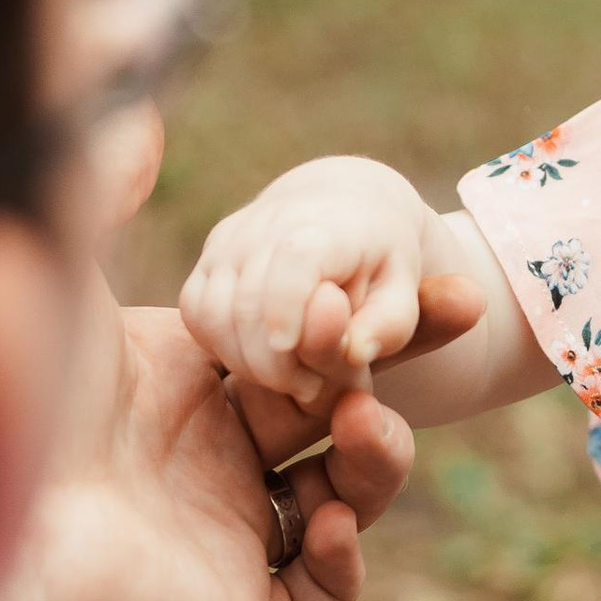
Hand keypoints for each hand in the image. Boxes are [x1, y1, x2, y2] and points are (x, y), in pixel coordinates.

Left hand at [11, 111, 411, 600]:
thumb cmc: (11, 385)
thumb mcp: (63, 263)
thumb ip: (105, 185)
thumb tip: (139, 106)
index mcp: (182, 386)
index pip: (301, 350)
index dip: (363, 321)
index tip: (434, 285)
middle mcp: (207, 464)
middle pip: (337, 419)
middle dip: (393, 380)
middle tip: (445, 331)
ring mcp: (220, 542)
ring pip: (344, 502)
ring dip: (376, 461)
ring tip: (363, 424)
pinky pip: (318, 597)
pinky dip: (341, 559)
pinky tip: (323, 516)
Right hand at [182, 156, 487, 411]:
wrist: (343, 212)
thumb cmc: (379, 265)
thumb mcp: (403, 296)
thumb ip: (388, 326)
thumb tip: (355, 353)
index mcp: (326, 226)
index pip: (293, 261)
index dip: (285, 308)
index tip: (289, 348)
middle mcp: (267, 224)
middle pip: (247, 299)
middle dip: (272, 361)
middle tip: (309, 388)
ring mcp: (231, 240)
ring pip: (212, 310)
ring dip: (244, 360)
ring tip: (288, 377)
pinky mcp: (209, 258)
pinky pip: (196, 312)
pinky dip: (219, 345)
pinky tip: (258, 358)